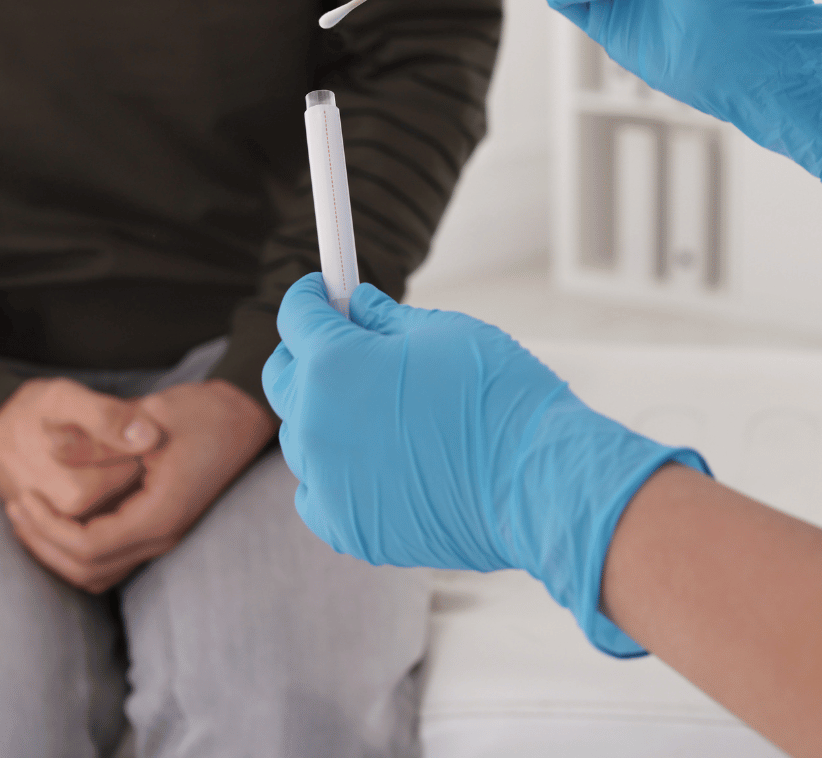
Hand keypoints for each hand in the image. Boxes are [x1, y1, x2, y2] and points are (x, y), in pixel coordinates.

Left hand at [4, 378, 275, 592]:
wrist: (246, 416)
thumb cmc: (204, 412)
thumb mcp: (150, 415)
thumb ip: (99, 438)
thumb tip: (49, 447)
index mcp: (160, 514)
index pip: (88, 546)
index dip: (47, 528)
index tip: (21, 498)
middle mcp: (163, 535)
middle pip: (88, 570)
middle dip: (44, 544)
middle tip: (14, 509)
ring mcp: (164, 537)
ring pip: (98, 574)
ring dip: (58, 553)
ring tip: (29, 518)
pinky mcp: (161, 529)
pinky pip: (111, 560)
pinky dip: (78, 550)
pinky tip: (60, 519)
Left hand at [264, 273, 706, 655]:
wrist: (538, 482)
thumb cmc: (499, 399)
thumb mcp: (444, 333)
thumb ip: (386, 318)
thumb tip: (359, 307)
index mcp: (332, 364)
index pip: (295, 316)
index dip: (311, 295)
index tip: (324, 292)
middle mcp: (315, 423)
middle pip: (283, 378)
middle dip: (307, 354)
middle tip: (347, 346)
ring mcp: (326, 482)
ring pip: (303, 437)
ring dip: (325, 415)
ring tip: (378, 410)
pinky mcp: (348, 529)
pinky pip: (318, 493)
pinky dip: (337, 475)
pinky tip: (375, 463)